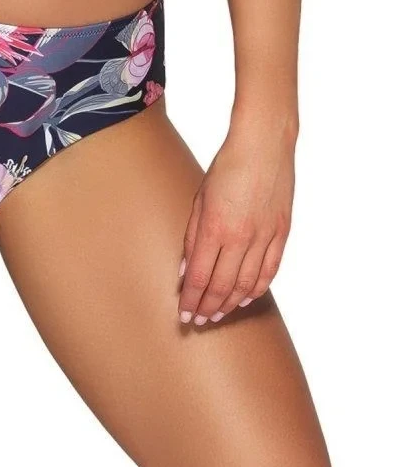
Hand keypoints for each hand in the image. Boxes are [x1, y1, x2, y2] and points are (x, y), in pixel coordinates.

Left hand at [176, 117, 295, 325]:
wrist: (263, 145)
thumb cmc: (226, 167)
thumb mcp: (199, 198)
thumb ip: (193, 237)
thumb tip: (187, 271)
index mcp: (215, 227)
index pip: (200, 277)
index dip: (191, 300)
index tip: (184, 314)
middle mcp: (241, 237)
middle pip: (223, 286)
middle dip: (208, 307)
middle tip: (198, 321)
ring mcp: (265, 236)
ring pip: (247, 284)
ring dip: (231, 303)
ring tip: (218, 314)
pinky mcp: (282, 233)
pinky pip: (269, 271)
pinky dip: (256, 289)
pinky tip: (245, 297)